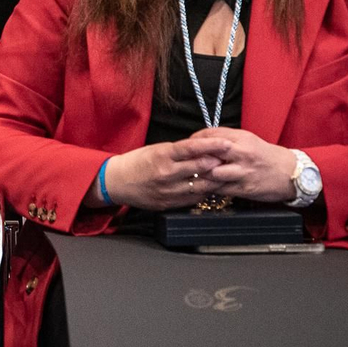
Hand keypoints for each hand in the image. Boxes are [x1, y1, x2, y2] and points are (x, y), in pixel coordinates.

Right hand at [103, 137, 231, 210]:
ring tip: (223, 174)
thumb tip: (202, 150)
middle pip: (201, 168)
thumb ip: (178, 152)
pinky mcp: (169, 203)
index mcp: (162, 156)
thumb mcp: (155, 150)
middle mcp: (166, 173)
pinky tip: (208, 187)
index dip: (211, 146)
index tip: (226, 143)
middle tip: (230, 159)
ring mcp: (168, 190)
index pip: (191, 148)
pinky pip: (193, 198)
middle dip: (217, 163)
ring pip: (201, 186)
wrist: (117, 182)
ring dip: (215, 180)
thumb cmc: (136, 162)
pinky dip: (203, 192)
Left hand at [194, 127, 297, 203]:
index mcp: (242, 138)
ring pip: (212, 173)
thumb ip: (226, 139)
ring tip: (194, 175)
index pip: (211, 134)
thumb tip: (202, 141)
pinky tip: (205, 186)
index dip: (195, 139)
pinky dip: (210, 188)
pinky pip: (221, 189)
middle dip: (194, 157)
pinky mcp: (245, 188)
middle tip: (185, 161)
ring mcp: (243, 172)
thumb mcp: (248, 140)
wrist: (292, 173)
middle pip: (209, 152)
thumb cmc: (267, 156)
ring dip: (201, 175)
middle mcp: (242, 153)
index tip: (188, 144)